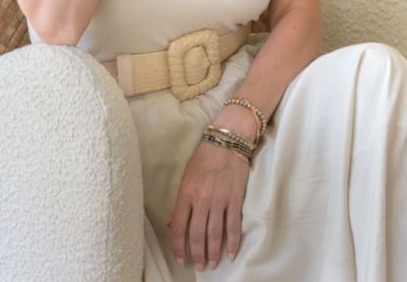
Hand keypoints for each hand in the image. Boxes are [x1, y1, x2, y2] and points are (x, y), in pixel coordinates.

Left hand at [167, 138, 249, 270]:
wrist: (227, 140)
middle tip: (199, 266)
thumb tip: (172, 223)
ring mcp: (219, 200)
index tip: (180, 259)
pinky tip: (231, 254)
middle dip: (197, 254)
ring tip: (212, 264)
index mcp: (186, 193)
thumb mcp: (186, 176)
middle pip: (197, 234)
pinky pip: (233, 226)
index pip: (179, 226)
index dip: (178, 246)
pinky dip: (233, 242)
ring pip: (214, 233)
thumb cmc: (204, 156)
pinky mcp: (235, 199)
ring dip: (213, 252)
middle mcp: (202, 199)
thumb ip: (181, 201)